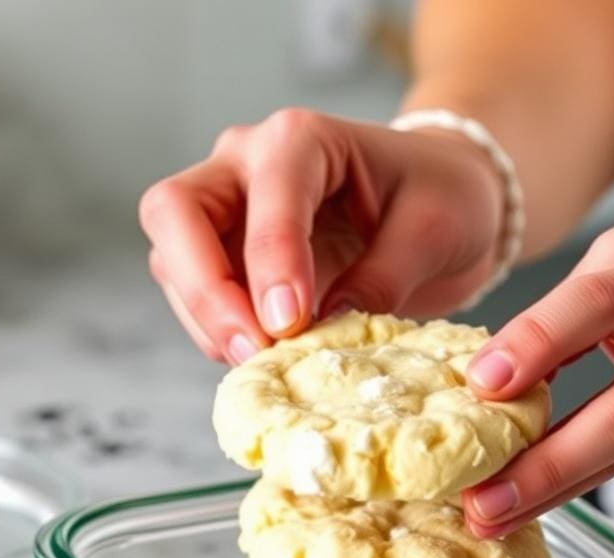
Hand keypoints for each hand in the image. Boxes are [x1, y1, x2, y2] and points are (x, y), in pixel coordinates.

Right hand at [139, 108, 502, 363]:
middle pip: (175, 212)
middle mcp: (246, 162)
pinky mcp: (224, 255)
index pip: (265, 192)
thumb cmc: (442, 198)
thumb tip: (319, 330)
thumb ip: (380, 278)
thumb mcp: (432, 232)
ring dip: (207, 320)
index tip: (290, 324)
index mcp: (303, 138)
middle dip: (206, 289)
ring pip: (171, 259)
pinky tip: (260, 356)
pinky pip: (192, 295)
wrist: (440, 199)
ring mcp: (226, 208)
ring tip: (262, 362)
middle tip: (252, 349)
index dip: (270, 260)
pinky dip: (216, 332)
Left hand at [462, 223, 613, 536]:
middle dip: (536, 403)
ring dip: (552, 473)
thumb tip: (484, 386)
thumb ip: (558, 329)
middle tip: (482, 475)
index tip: (478, 384)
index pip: (574, 301)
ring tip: (495, 510)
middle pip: (604, 331)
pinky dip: (586, 475)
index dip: (528, 342)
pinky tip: (542, 499)